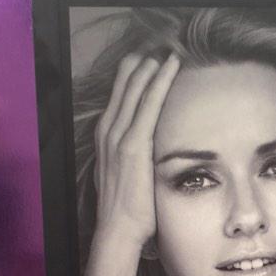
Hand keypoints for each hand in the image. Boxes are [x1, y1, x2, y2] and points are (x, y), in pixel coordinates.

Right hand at [93, 52, 180, 255]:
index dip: (133, 74)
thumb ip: (133, 158)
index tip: (150, 59)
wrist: (117, 229)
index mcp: (106, 137)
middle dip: (143, 63)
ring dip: (152, 66)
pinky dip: (159, 82)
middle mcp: (108, 131)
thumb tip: (149, 151)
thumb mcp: (124, 175)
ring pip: (136, 89)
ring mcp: (119, 137)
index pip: (119, 95)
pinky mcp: (134, 144)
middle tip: (161, 45)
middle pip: (124, 85)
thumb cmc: (126, 209)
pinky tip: (170, 66)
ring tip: (168, 49)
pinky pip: (148, 104)